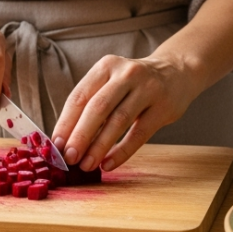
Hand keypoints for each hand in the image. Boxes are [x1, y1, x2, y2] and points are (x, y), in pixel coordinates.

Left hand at [51, 54, 197, 171]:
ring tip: (86, 165)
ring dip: (99, 146)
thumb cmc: (134, 84)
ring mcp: (147, 89)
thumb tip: (66, 140)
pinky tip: (108, 164)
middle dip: (80, 135)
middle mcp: (126, 74)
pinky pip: (139, 134)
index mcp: (106, 66)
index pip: (80, 96)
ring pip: (118, 121)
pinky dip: (122, 151)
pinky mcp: (163, 107)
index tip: (55, 146)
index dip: (65, 123)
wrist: (177, 72)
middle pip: (98, 107)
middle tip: (68, 158)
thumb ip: (91, 105)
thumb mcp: (112, 81)